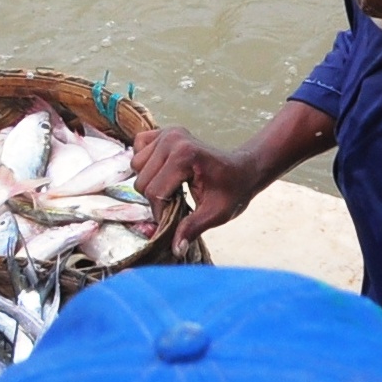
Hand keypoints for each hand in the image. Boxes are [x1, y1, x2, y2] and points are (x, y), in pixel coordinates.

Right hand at [133, 126, 264, 244]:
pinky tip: (162, 171)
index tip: (178, 217)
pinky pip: (138, 150)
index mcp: (185, 156)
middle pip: (142, 181)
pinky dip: (146, 163)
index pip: (155, 193)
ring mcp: (167, 133)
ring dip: (150, 181)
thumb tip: (175, 249)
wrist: (244, 169)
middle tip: (178, 201)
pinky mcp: (164, 132)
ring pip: (137, 167)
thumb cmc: (233, 190)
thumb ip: (193, 228)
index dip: (162, 212)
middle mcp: (172, 139)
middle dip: (156, 198)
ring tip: (172, 186)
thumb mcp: (216, 214)